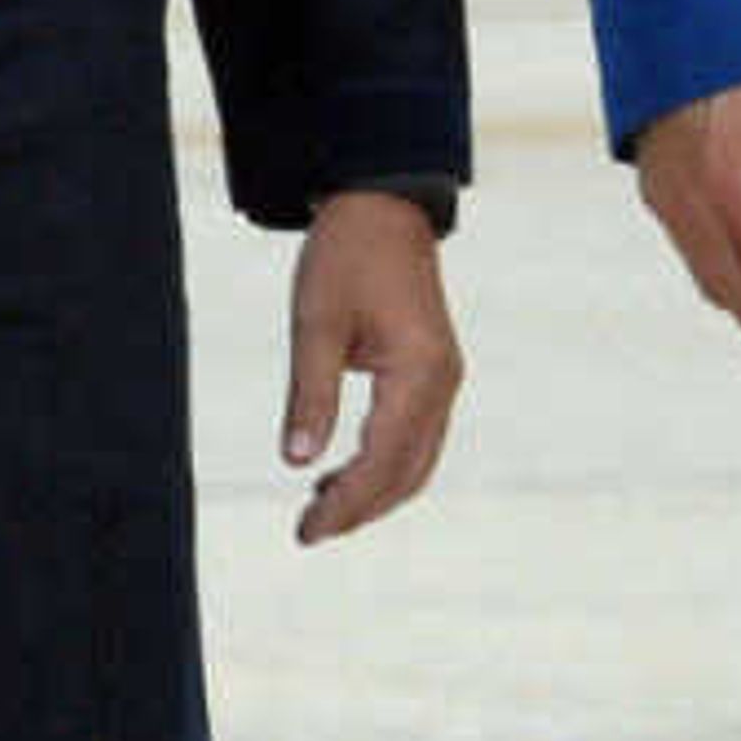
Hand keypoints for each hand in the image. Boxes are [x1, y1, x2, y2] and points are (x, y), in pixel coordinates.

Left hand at [281, 189, 464, 543]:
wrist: (382, 207)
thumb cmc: (345, 257)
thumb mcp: (315, 324)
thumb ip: (310, 395)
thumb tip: (296, 461)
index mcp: (418, 372)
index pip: (381, 461)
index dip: (345, 503)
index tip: (306, 531)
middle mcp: (442, 384)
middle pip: (406, 473)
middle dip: (360, 509)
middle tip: (307, 532)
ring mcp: (444, 380)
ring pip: (416, 462)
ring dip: (373, 492)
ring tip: (319, 509)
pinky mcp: (435, 374)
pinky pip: (416, 438)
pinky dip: (383, 466)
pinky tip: (339, 471)